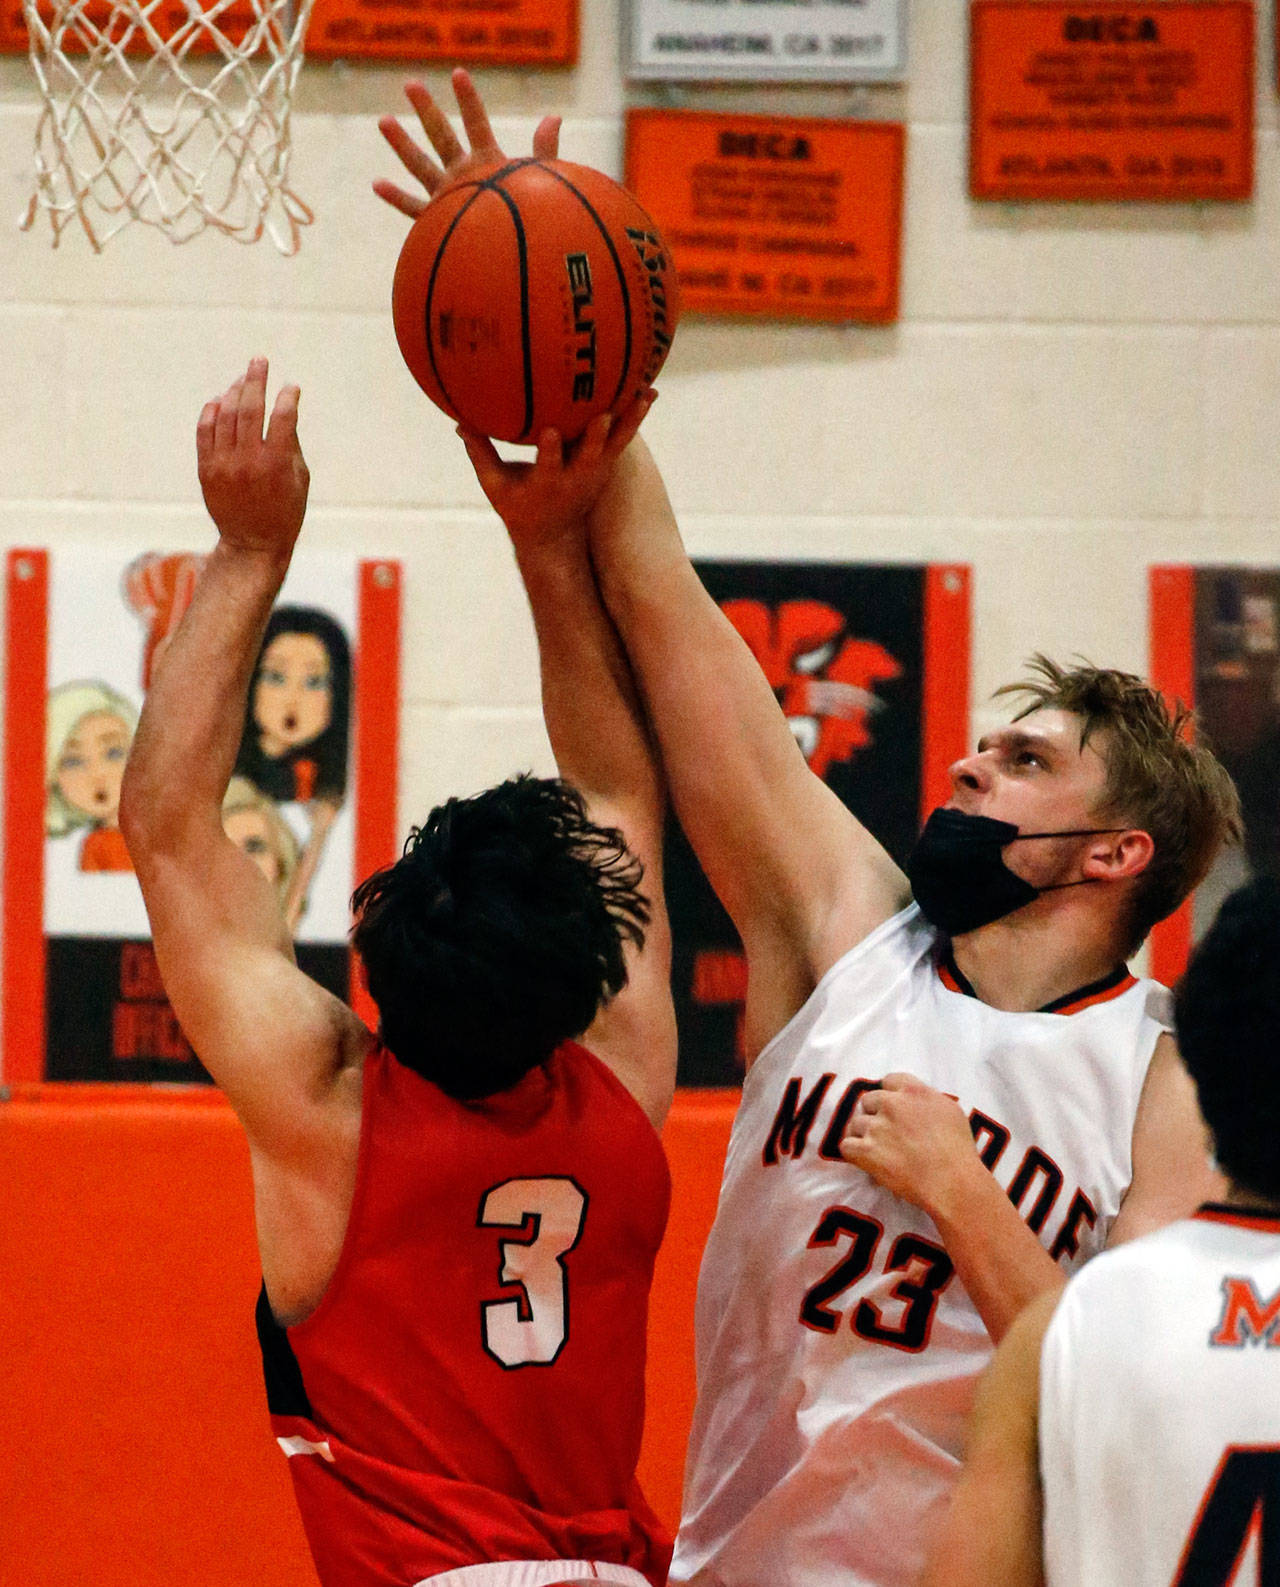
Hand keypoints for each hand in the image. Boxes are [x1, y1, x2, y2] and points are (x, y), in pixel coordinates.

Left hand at [196, 358, 308, 556]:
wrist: (252, 544)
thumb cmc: (285, 512)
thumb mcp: (300, 480)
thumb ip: (291, 443)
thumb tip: (285, 408)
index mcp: (276, 464)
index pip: (281, 416)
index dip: (288, 397)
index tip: (292, 388)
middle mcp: (247, 460)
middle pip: (249, 407)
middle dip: (255, 379)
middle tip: (259, 361)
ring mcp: (224, 464)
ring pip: (225, 414)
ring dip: (234, 391)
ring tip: (242, 379)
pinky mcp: (206, 469)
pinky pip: (205, 430)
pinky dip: (212, 410)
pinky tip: (220, 400)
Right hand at [373, 69, 560, 221]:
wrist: (516, 254)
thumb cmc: (532, 217)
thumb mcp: (539, 180)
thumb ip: (545, 150)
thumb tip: (554, 117)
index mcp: (487, 162)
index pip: (476, 124)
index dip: (469, 100)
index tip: (458, 73)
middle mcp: (464, 175)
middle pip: (441, 136)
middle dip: (427, 110)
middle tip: (411, 83)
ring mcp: (448, 196)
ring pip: (420, 166)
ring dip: (402, 144)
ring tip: (383, 120)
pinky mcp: (438, 221)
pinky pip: (412, 209)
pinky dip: (396, 198)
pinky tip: (376, 183)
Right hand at [459, 396, 656, 556]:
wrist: (554, 538)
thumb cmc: (519, 507)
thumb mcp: (496, 487)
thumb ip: (480, 453)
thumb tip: (458, 421)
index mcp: (547, 483)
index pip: (549, 466)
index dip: (551, 451)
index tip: (550, 432)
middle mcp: (577, 478)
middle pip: (592, 456)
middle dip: (598, 436)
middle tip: (607, 413)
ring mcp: (596, 473)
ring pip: (617, 444)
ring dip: (631, 420)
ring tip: (646, 393)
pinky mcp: (607, 466)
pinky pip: (624, 437)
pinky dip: (634, 416)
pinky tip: (646, 391)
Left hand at [840, 1072, 983, 1218]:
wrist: (952, 1182)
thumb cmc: (958, 1150)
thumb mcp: (950, 1110)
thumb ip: (926, 1098)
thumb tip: (914, 1099)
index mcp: (913, 1090)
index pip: (889, 1080)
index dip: (891, 1096)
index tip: (895, 1110)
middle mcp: (891, 1103)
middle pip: (868, 1100)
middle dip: (875, 1115)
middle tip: (888, 1134)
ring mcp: (877, 1127)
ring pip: (855, 1124)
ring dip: (864, 1136)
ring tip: (880, 1152)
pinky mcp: (866, 1151)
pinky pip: (846, 1146)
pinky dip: (854, 1154)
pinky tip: (867, 1161)